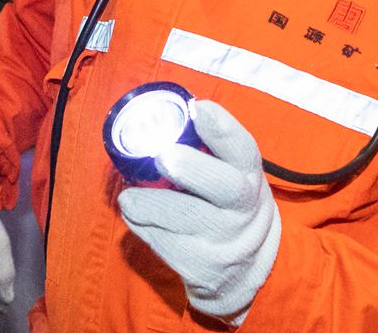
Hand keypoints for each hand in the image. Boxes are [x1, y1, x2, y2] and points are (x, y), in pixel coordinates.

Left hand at [118, 100, 280, 322]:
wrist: (246, 267)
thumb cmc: (228, 202)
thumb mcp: (234, 173)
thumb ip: (211, 147)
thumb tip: (171, 112)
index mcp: (250, 175)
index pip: (243, 149)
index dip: (222, 128)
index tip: (198, 108)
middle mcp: (243, 207)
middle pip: (225, 187)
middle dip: (192, 168)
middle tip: (162, 155)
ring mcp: (225, 240)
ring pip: (188, 220)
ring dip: (152, 205)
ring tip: (127, 197)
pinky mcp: (202, 268)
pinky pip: (168, 246)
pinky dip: (145, 227)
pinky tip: (133, 215)